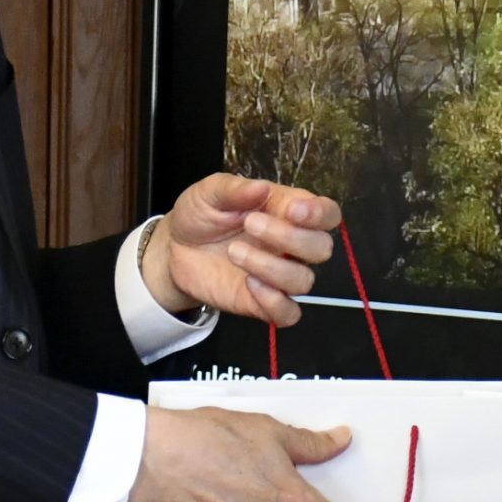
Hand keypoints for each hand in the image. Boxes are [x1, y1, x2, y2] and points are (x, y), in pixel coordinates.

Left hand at [145, 174, 341, 324]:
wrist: (174, 248)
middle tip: (251, 224)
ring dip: (272, 267)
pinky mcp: (263, 303)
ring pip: (304, 281)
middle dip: (290, 238)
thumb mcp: (211, 192)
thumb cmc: (201, 214)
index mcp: (288, 211)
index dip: (320, 214)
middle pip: (322, 249)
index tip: (293, 211)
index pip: (327, 214)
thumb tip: (261, 188)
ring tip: (234, 252)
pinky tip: (249, 284)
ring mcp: (279, 276)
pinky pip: (288, 313)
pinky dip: (274, 302)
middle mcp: (292, 245)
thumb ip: (235, 189)